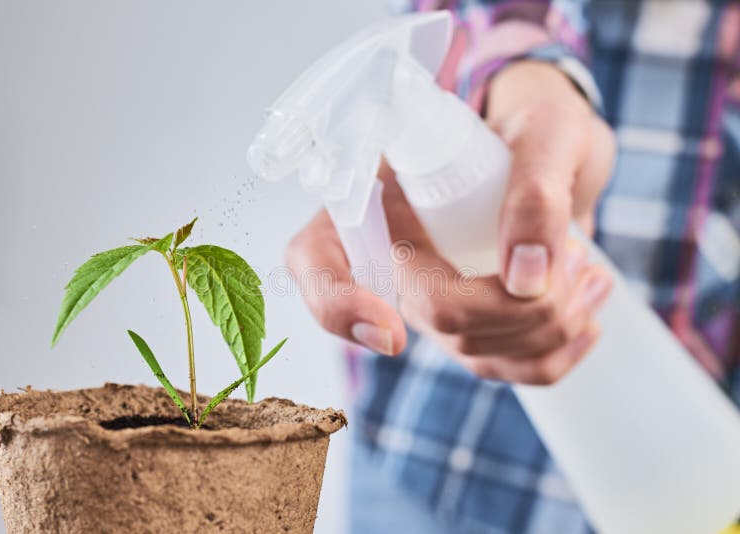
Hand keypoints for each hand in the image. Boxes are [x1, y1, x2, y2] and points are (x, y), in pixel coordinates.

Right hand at [285, 61, 615, 384]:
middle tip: (573, 255)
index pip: (316, 261)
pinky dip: (560, 353)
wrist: (558, 152)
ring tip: (588, 267)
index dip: (337, 306)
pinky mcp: (474, 326)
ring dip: (552, 324)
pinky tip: (590, 312)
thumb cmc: (535, 125)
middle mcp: (393, 255)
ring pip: (475, 350)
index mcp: (379, 195)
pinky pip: (507, 369)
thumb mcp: (546, 131)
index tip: (391, 335)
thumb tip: (527, 278)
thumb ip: (534, 189)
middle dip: (517, 306)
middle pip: (428, 314)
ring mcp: (433, 297)